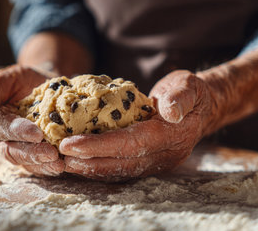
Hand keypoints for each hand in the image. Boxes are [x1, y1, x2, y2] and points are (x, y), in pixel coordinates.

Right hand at [0, 64, 64, 175]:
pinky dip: (50, 168)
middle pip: (13, 151)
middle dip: (32, 153)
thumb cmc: (23, 81)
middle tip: (52, 154)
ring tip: (59, 164)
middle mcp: (0, 139)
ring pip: (26, 163)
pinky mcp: (32, 158)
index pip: (3, 128)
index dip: (19, 132)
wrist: (46, 88)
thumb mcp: (8, 78)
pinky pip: (38, 167)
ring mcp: (16, 150)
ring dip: (42, 165)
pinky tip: (63, 166)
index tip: (37, 134)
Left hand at [58, 70, 212, 180]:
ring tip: (63, 162)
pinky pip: (120, 168)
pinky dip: (99, 167)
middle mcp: (163, 156)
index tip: (69, 144)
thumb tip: (170, 111)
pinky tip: (80, 162)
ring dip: (90, 168)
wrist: (199, 109)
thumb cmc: (188, 92)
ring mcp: (156, 163)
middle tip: (59, 157)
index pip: (129, 144)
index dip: (98, 146)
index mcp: (170, 137)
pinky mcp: (147, 164)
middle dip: (88, 161)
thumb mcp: (188, 86)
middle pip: (120, 163)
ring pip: (119, 170)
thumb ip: (180, 96)